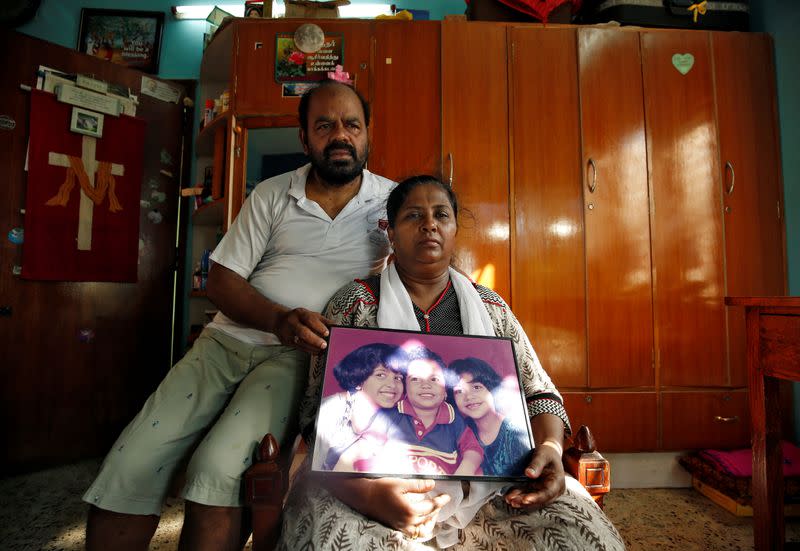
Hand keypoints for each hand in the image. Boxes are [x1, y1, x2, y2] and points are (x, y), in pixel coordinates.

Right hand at [274, 307, 333, 352]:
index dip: (318, 326)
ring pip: (300, 342)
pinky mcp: (287, 342)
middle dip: (314, 339)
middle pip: (303, 332)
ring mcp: (288, 333)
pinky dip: (309, 351)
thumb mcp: (310, 314)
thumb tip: (335, 325)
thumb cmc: (299, 318)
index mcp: (300, 313)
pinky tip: (317, 352)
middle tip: (324, 345)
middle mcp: (292, 322)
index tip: (327, 333)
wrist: (279, 320)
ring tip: (323, 350)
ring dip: (313, 348)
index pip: (309, 319)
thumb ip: (323, 320)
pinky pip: (299, 348)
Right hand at [326, 477, 449, 538]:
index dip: (441, 501)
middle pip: (428, 517)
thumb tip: (432, 484)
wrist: (364, 497)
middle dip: (436, 509)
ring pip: (423, 528)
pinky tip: (421, 520)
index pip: (431, 506)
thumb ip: (418, 485)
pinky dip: (421, 528)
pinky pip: (414, 533)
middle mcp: (408, 521)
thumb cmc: (381, 488)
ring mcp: (402, 526)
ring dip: (430, 521)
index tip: (447, 496)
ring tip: (432, 512)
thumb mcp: (401, 483)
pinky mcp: (397, 527)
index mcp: (410, 510)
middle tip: (440, 500)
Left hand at [504, 441, 564, 508]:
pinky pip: (528, 494)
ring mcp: (545, 491)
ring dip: (521, 501)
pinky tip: (510, 497)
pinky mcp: (537, 490)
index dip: (537, 498)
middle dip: (526, 501)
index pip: (548, 492)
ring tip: (509, 500)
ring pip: (533, 499)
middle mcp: (553, 489)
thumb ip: (536, 464)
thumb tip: (529, 474)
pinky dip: (519, 496)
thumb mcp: (543, 455)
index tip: (526, 500)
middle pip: (540, 499)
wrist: (548, 452)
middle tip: (513, 501)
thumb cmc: (547, 452)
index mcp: (558, 481)